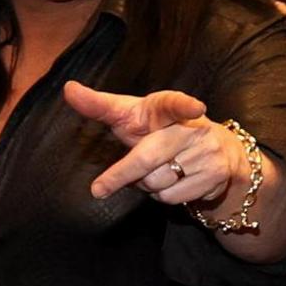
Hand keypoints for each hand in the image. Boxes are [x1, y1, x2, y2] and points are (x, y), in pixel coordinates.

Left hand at [69, 84, 251, 208]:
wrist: (215, 151)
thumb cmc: (158, 130)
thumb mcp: (131, 115)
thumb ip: (100, 106)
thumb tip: (69, 89)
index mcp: (169, 107)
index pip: (175, 103)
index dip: (184, 105)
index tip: (195, 108)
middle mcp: (193, 126)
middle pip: (148, 157)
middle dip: (120, 175)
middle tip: (98, 190)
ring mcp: (207, 150)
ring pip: (157, 181)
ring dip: (145, 184)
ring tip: (156, 170)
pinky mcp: (215, 174)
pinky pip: (172, 196)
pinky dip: (163, 195)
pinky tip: (173, 181)